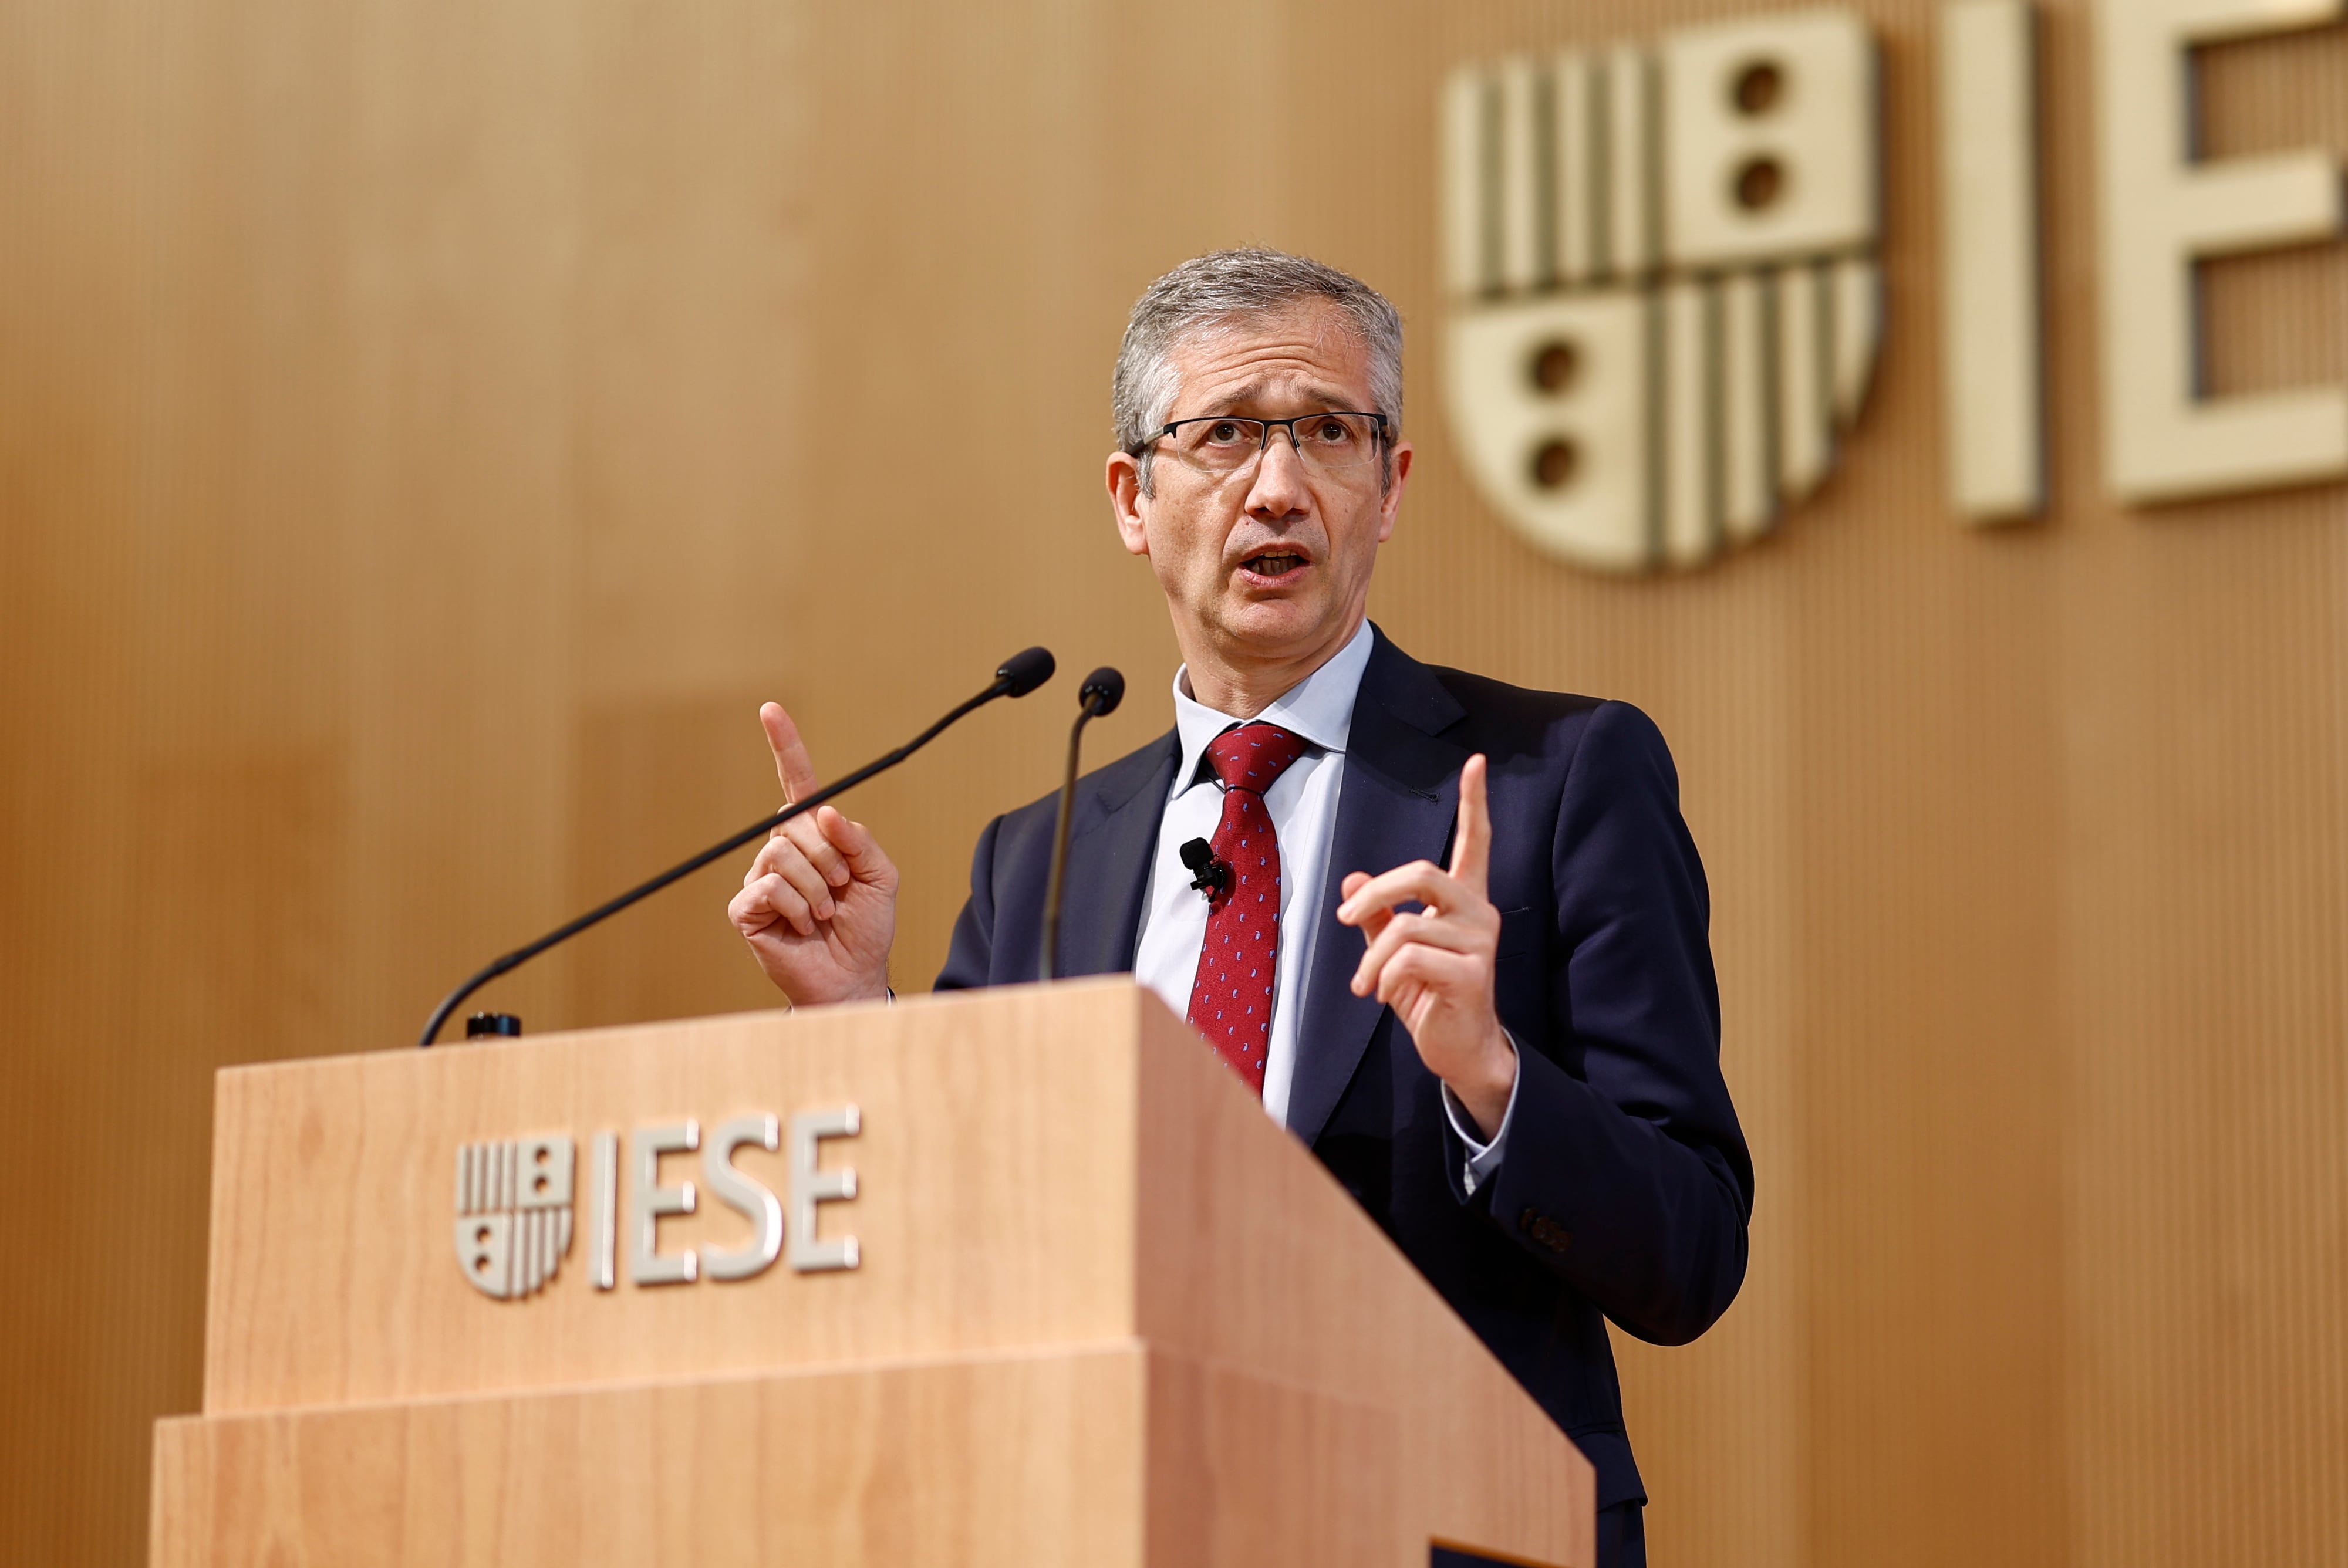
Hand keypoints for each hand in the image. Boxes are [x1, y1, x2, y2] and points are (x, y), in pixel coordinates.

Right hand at [727, 702, 897, 1004]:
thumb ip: (860, 841)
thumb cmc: (866, 928)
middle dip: (831, 858)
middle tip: (843, 891)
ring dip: (819, 889)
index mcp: (813, 838)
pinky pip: (771, 887)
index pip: (796, 785)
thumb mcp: (881, 878)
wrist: (854, 976)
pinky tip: (805, 927)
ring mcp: (760, 879)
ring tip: (826, 914)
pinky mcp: (746, 908)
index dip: (785, 747)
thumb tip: (826, 813)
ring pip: (783, 855)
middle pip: (796, 824)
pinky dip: (800, 908)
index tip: (771, 709)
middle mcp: (781, 851)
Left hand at [1335, 753, 1515, 1136]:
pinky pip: (1410, 959)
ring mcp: (1480, 941)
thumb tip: (1352, 881)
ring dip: (1370, 958)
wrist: (1458, 1048)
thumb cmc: (1429, 995)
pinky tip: (1383, 997)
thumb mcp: (1395, 950)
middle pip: (1423, 872)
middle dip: (1376, 892)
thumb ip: (1379, 915)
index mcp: (1465, 899)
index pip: (1475, 841)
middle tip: (1346, 921)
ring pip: (1406, 926)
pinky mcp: (1473, 972)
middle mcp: (1479, 912)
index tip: (1477, 761)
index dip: (1475, 802)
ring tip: (1364, 984)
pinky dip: (1383, 977)